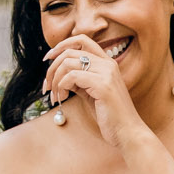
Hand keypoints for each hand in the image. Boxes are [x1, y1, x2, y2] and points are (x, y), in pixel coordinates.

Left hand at [42, 34, 147, 148]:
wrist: (127, 133)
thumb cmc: (109, 116)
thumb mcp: (91, 93)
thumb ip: (79, 80)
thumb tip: (59, 74)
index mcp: (107, 63)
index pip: (82, 40)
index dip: (61, 45)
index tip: (47, 58)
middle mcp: (108, 63)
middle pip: (69, 52)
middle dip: (51, 68)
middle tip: (46, 86)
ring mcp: (106, 73)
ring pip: (68, 63)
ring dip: (54, 80)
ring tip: (55, 96)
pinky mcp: (103, 85)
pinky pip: (71, 76)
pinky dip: (61, 87)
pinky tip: (62, 99)